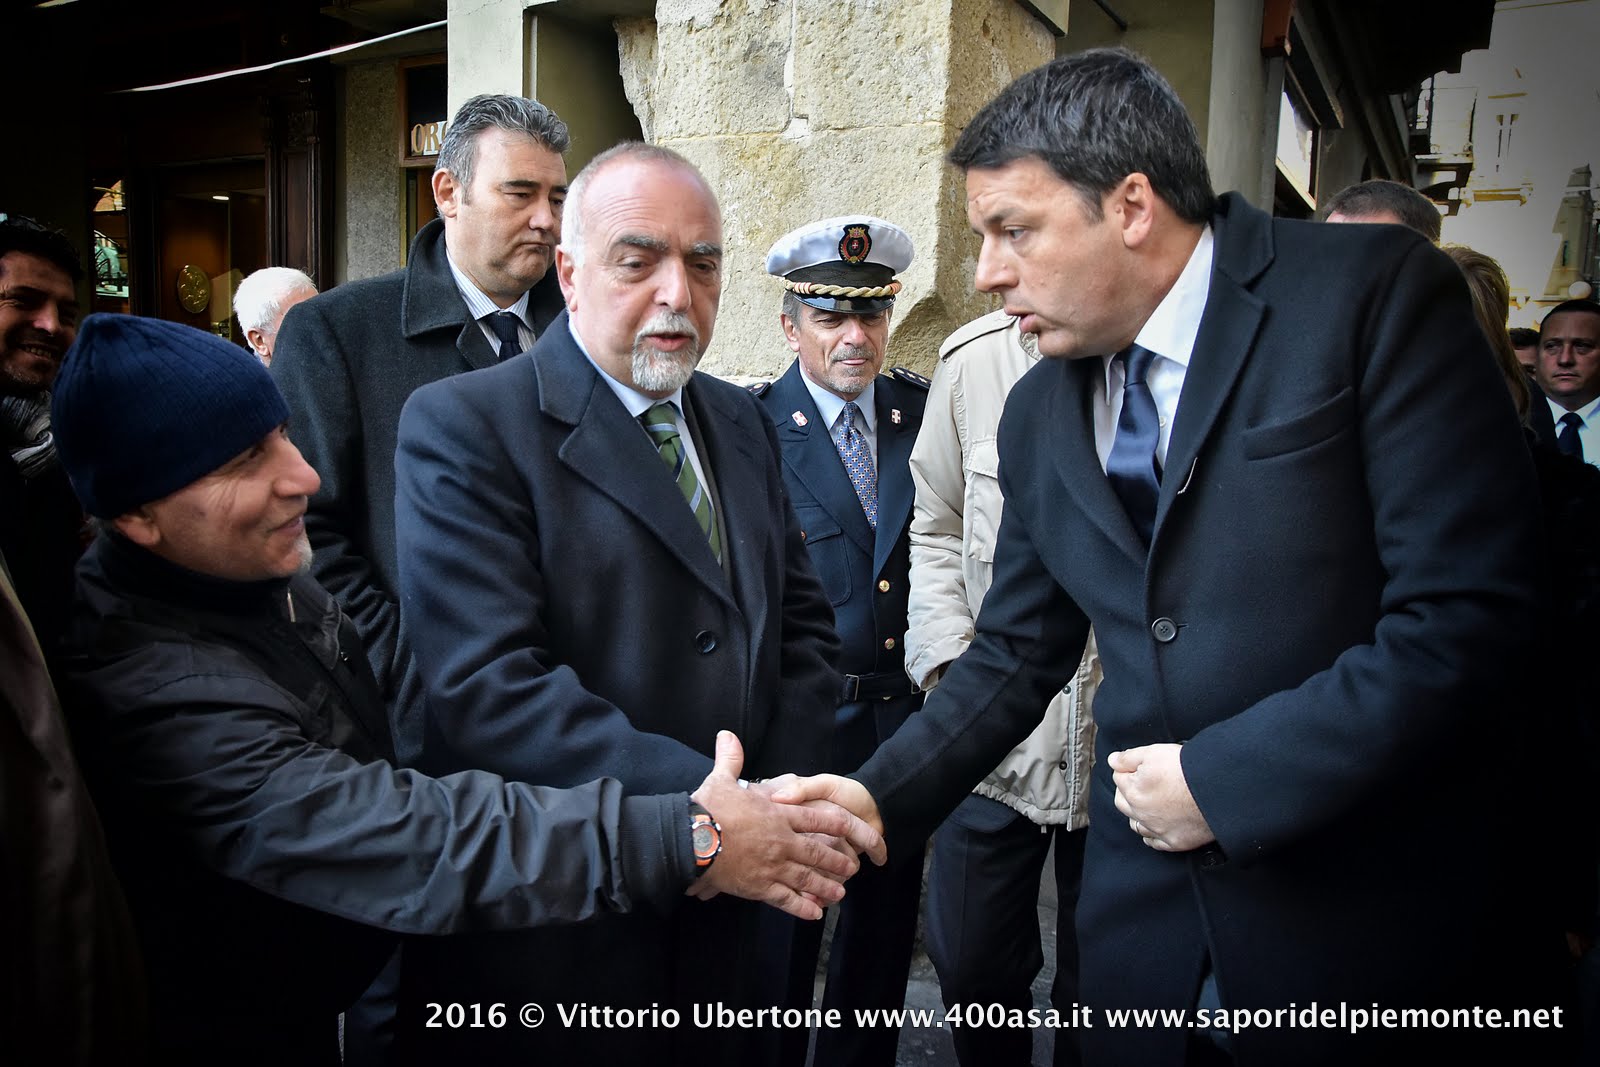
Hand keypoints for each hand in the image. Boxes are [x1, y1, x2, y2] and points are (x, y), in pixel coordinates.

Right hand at [686, 731, 883, 919]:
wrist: (692, 839)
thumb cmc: (708, 809)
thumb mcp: (721, 779)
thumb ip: (730, 759)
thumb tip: (727, 736)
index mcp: (777, 814)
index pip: (817, 818)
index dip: (838, 825)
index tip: (853, 830)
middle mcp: (781, 840)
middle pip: (818, 851)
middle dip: (837, 860)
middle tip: (852, 868)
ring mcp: (772, 865)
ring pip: (807, 877)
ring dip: (825, 885)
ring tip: (840, 893)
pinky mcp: (759, 886)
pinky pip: (785, 899)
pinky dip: (802, 907)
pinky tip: (814, 914)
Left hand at [1109, 743, 1215, 852]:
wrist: (1218, 790)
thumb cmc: (1187, 770)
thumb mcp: (1154, 753)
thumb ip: (1128, 757)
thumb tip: (1112, 761)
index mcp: (1133, 792)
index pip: (1118, 777)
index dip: (1129, 768)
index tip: (1140, 766)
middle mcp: (1142, 814)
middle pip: (1122, 802)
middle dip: (1127, 790)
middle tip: (1142, 782)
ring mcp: (1158, 830)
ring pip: (1136, 825)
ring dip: (1137, 814)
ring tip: (1148, 803)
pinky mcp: (1175, 842)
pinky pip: (1155, 842)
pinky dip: (1152, 835)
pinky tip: (1157, 826)